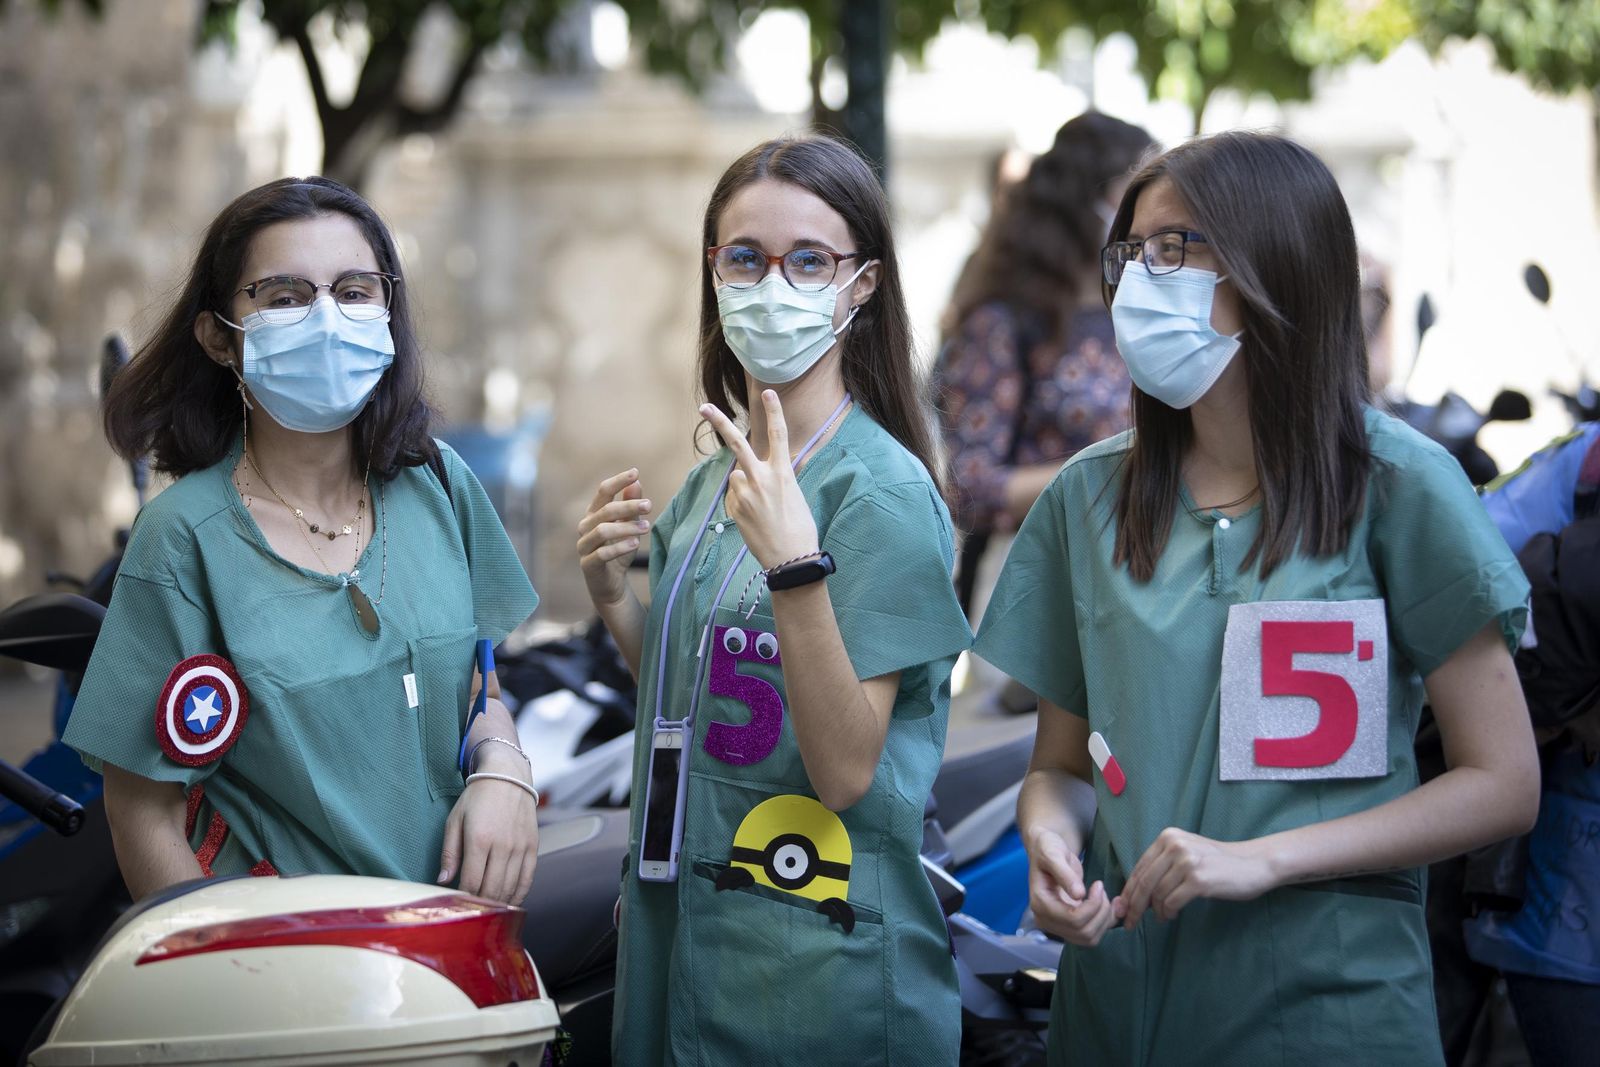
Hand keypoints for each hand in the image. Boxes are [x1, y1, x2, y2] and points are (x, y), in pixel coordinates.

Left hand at [438, 736, 538, 904]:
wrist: (507, 776)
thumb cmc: (477, 798)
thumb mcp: (455, 820)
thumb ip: (449, 853)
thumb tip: (442, 881)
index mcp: (479, 839)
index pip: (470, 882)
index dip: (462, 898)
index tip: (457, 904)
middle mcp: (502, 846)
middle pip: (491, 890)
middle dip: (480, 905)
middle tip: (471, 910)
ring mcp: (520, 847)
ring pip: (509, 888)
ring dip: (498, 903)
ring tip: (487, 909)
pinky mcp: (533, 847)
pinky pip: (527, 879)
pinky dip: (518, 894)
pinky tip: (509, 901)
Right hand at [577, 468, 650, 609]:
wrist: (611, 585)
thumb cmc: (619, 551)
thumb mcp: (628, 526)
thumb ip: (630, 506)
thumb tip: (636, 482)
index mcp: (594, 513)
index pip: (603, 491)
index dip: (618, 481)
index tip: (635, 472)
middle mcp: (585, 527)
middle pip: (606, 510)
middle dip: (628, 505)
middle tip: (649, 506)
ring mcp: (584, 546)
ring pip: (603, 530)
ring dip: (626, 527)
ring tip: (646, 527)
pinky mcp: (588, 564)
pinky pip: (602, 553)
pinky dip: (620, 547)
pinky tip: (635, 543)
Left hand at [699, 391, 818, 569]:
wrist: (791, 559)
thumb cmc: (799, 529)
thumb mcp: (794, 495)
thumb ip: (776, 478)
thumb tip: (758, 473)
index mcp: (783, 473)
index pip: (778, 435)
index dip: (774, 412)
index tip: (768, 393)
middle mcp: (762, 478)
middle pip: (737, 443)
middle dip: (720, 423)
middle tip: (704, 407)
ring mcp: (745, 493)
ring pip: (736, 477)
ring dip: (743, 486)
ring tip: (761, 508)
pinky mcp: (734, 508)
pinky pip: (733, 496)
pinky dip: (740, 502)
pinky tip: (754, 518)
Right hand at [1026, 828, 1117, 945]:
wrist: (1045, 851)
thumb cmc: (1048, 849)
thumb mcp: (1053, 854)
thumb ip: (1064, 874)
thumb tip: (1078, 895)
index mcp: (1040, 905)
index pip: (1073, 920)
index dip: (1092, 905)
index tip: (1098, 884)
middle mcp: (1047, 921)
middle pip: (1083, 932)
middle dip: (1101, 912)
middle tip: (1101, 888)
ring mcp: (1058, 926)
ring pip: (1090, 938)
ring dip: (1104, 919)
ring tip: (1104, 895)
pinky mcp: (1069, 925)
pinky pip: (1092, 935)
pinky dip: (1105, 923)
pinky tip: (1108, 905)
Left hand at [1115, 828, 1275, 928]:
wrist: (1254, 864)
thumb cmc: (1218, 864)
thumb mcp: (1186, 855)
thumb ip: (1162, 867)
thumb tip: (1134, 894)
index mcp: (1168, 837)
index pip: (1139, 868)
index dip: (1128, 891)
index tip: (1121, 909)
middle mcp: (1174, 845)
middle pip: (1144, 882)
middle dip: (1133, 906)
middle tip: (1128, 923)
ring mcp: (1187, 861)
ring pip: (1157, 894)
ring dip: (1156, 911)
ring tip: (1162, 917)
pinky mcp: (1198, 879)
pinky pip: (1172, 902)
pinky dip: (1168, 912)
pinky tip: (1171, 915)